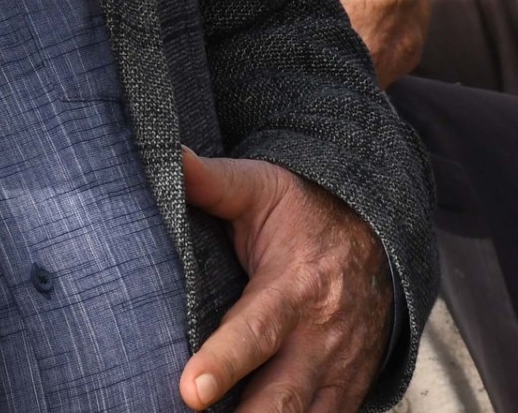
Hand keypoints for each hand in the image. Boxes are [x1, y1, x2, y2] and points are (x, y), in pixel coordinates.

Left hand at [180, 148, 390, 411]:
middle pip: (283, 398)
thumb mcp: (259, 186)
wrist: (375, 234)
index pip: (255, 333)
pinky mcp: (347, 390)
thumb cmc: (303, 211)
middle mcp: (319, 338)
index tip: (191, 392)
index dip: (223, 363)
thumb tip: (169, 156)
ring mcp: (338, 371)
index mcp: (293, 288)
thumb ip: (211, 181)